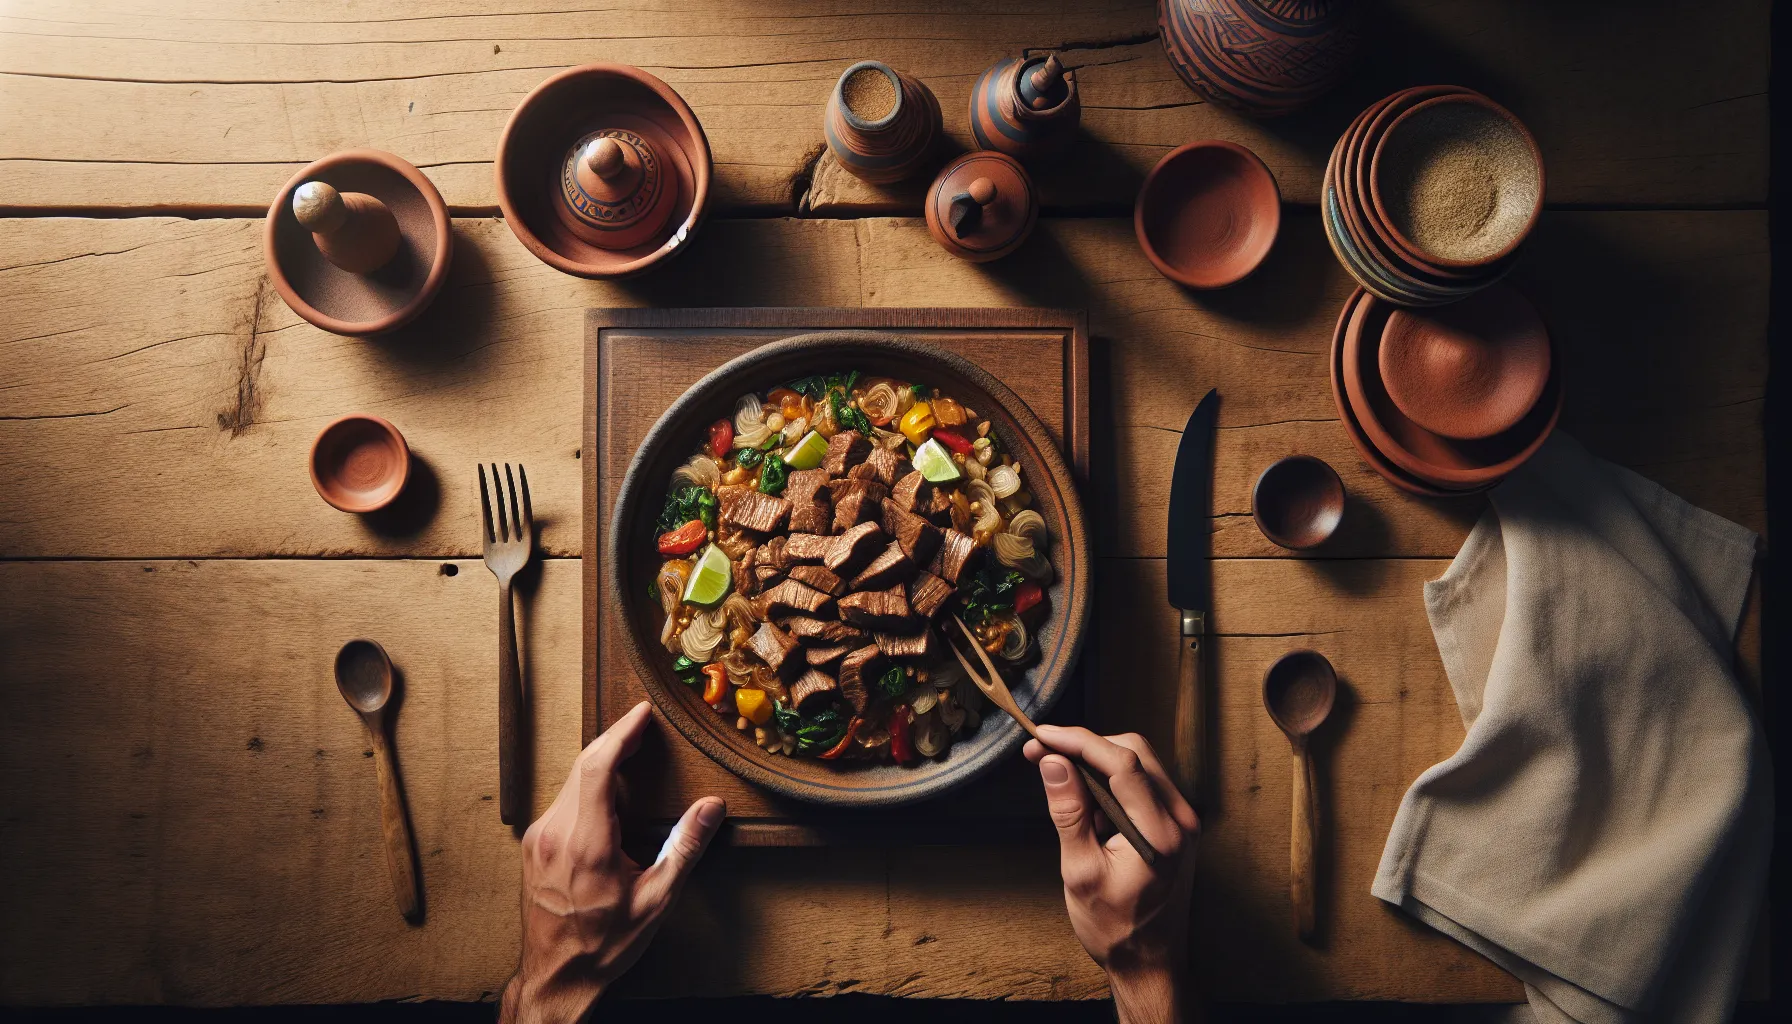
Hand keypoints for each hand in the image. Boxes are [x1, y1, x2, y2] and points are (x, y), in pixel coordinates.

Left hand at [500, 701, 725, 1023]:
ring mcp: (538, 838)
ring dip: (600, 765)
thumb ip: (684, 848)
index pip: (598, 766)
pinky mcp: (532, 845)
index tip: (641, 713)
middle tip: (642, 726)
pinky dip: (586, 788)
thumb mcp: (656, 901)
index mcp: (587, 843)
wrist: (556, 977)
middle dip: (614, 740)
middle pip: (582, 765)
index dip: (621, 732)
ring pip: (570, 782)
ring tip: (630, 758)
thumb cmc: (604, 944)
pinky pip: (561, 801)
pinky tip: (606, 798)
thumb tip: (711, 808)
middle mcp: (555, 833)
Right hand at [1025, 726, 1199, 1023]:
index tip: (1043, 735)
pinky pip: (1144, 783)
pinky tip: (1087, 803)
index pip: (1122, 762)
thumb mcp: (1080, 872)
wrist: (1149, 963)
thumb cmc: (1115, 928)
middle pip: (1134, 751)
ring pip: (1139, 762)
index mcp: (1160, 833)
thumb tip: (1052, 762)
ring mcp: (1183, 820)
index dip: (1079, 741)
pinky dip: (1111, 780)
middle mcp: (1181, 819)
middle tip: (1042, 753)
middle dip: (1086, 745)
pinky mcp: (1177, 824)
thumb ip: (1068, 812)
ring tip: (1060, 781)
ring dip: (1097, 762)